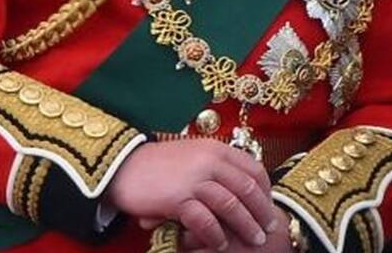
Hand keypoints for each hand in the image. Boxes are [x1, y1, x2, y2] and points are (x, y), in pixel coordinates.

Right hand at [106, 138, 282, 250]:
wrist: (122, 166)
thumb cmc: (159, 164)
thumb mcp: (193, 154)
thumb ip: (216, 166)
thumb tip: (240, 187)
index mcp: (216, 148)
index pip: (253, 169)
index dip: (265, 190)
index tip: (269, 206)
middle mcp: (210, 161)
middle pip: (246, 188)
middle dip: (261, 211)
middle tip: (268, 229)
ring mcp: (194, 179)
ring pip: (231, 205)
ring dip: (245, 226)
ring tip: (253, 241)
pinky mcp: (178, 199)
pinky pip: (205, 220)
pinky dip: (216, 235)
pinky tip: (220, 245)